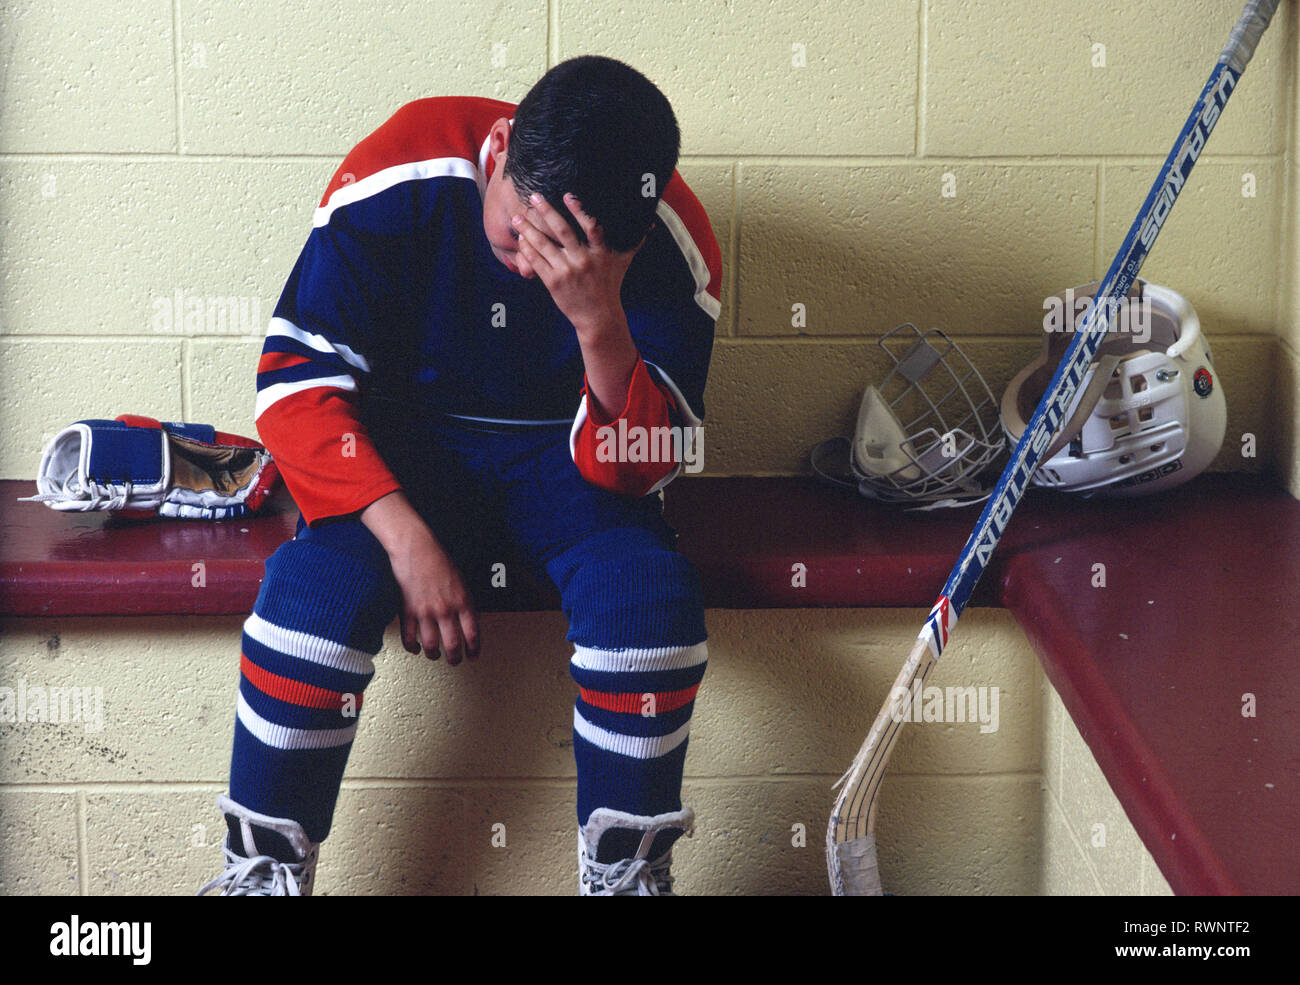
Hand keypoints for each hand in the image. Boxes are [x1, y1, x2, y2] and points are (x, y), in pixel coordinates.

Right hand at [360, 492, 479, 664]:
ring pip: (432, 646)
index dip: (474, 649)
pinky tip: (416, 648)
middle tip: (455, 661)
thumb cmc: (439, 561)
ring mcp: (426, 612)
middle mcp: (446, 610)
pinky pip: (410, 638)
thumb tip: (467, 622)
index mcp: (463, 602)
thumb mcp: (461, 582)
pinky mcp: (408, 611)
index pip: (473, 634)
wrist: (416, 548)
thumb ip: (464, 603)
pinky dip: (413, 647)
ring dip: (434, 655)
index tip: (473, 656)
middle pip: (453, 645)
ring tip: (435, 655)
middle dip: (455, 658)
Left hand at [511, 192, 641, 334]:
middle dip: (546, 212)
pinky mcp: (554, 282)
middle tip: (534, 197)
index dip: (579, 210)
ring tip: (518, 218)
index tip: (568, 195)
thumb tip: (649, 225)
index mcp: (601, 252)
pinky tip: (521, 240)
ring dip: (529, 230)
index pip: (591, 227)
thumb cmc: (610, 286)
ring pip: (544, 246)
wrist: (598, 317)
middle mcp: (584, 260)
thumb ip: (633, 242)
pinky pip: (537, 262)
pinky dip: (527, 250)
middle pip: (562, 231)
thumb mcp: (622, 262)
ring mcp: (567, 271)